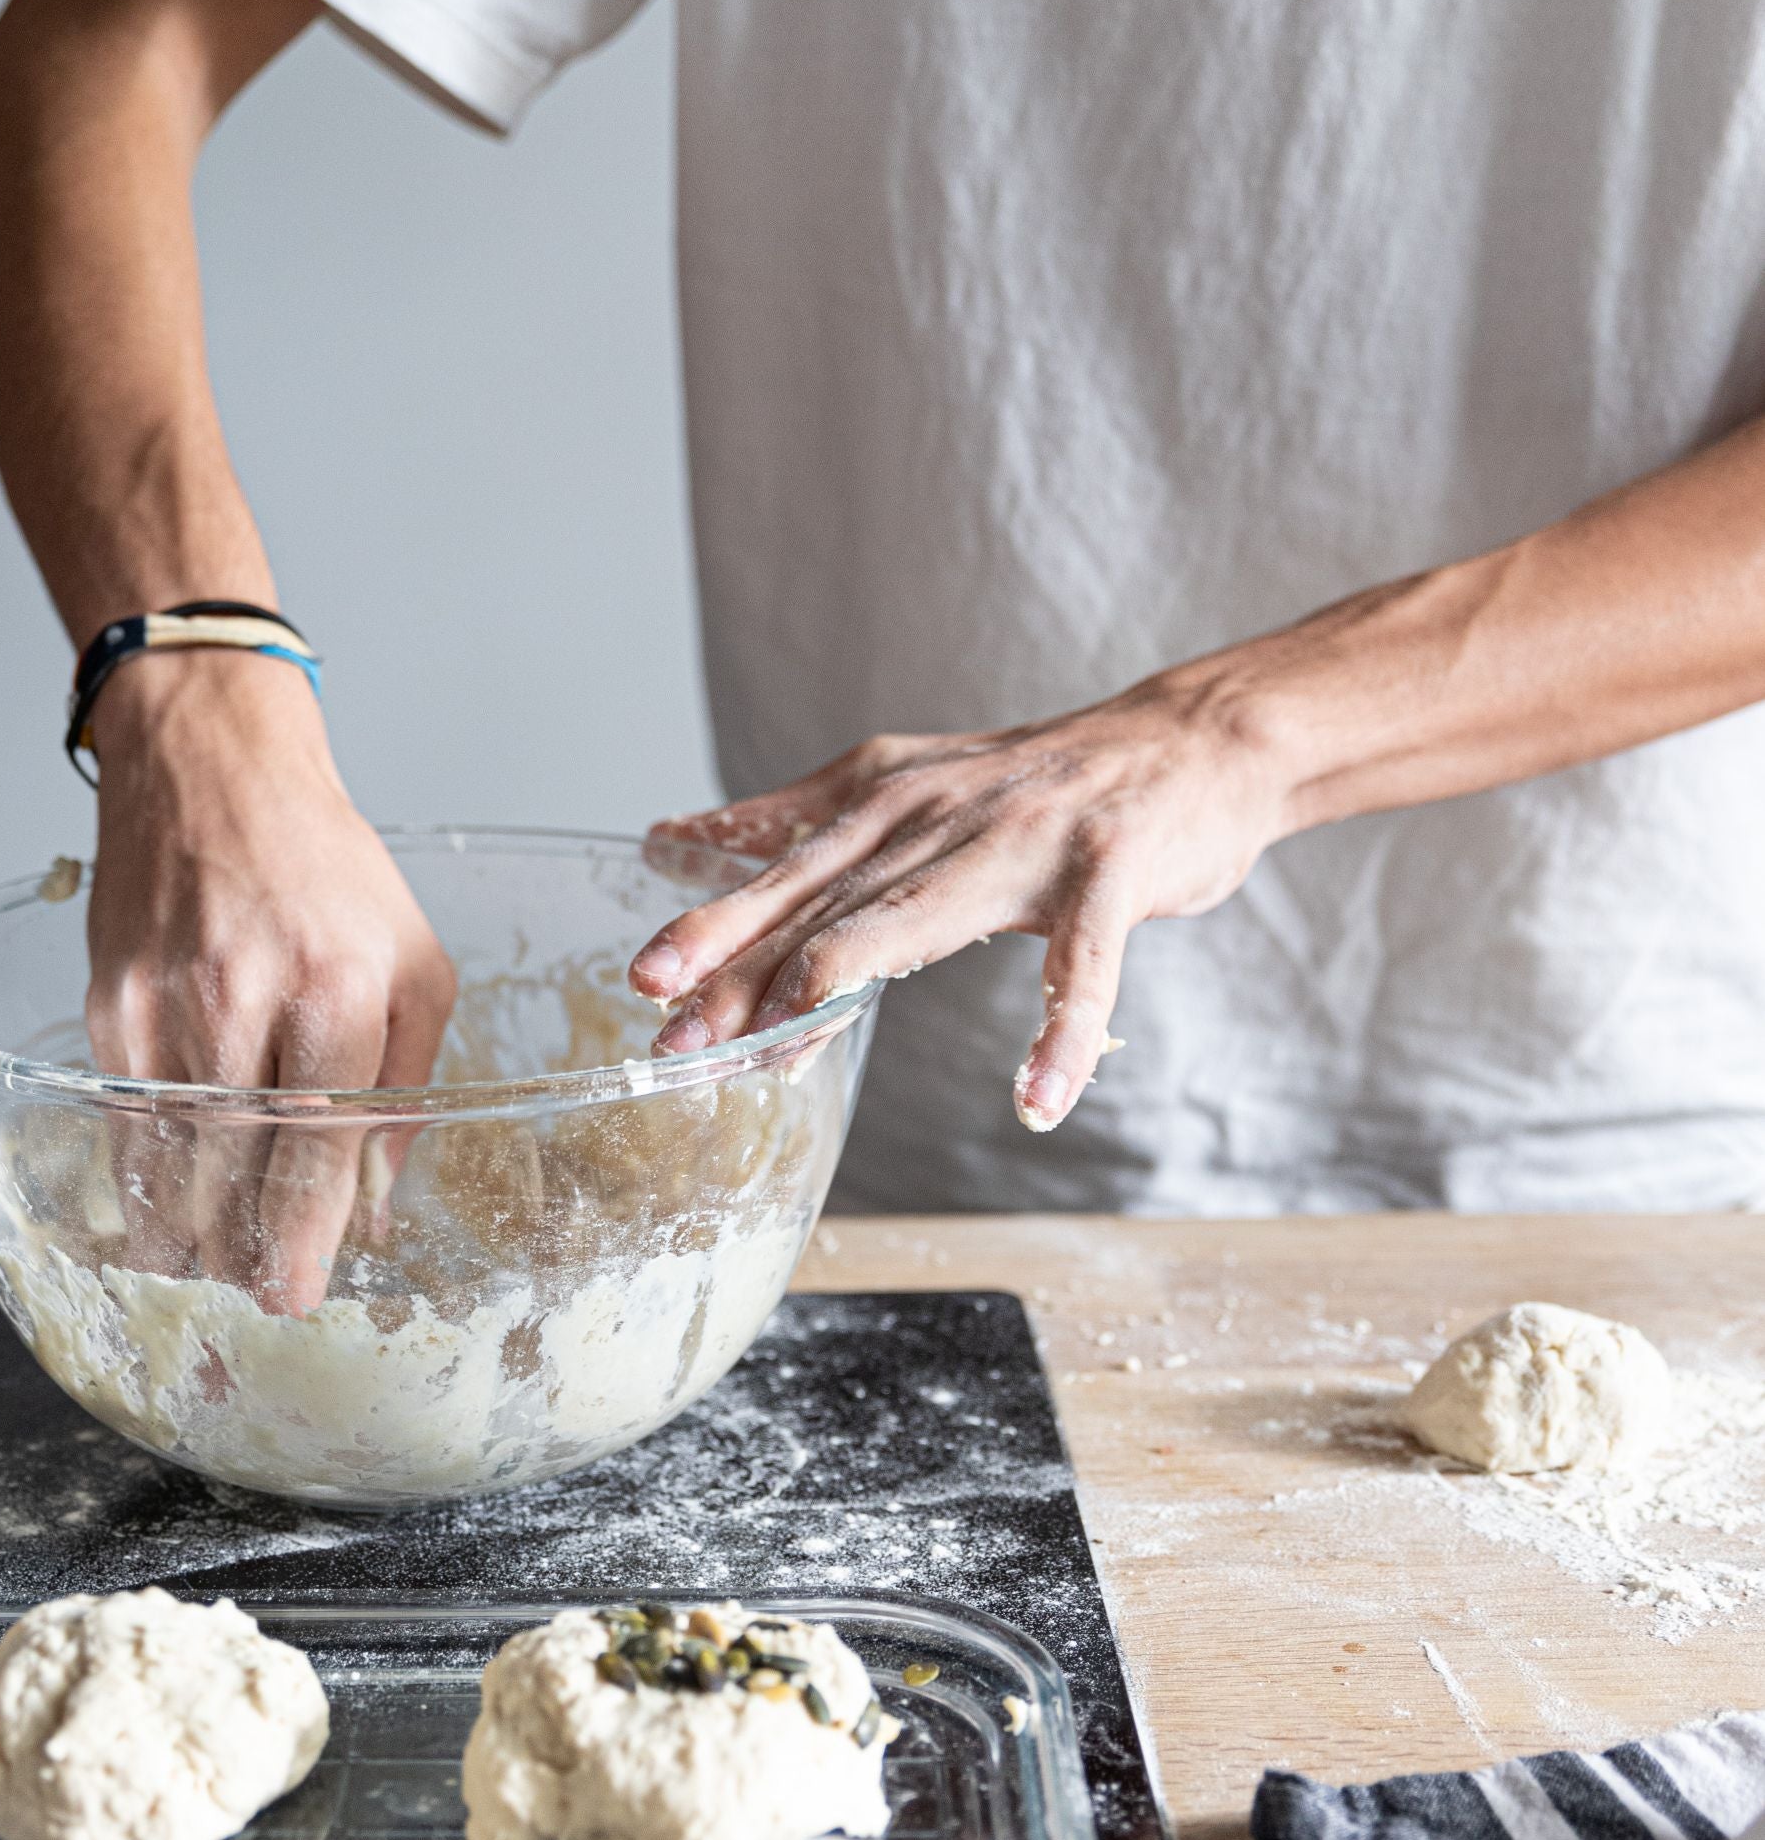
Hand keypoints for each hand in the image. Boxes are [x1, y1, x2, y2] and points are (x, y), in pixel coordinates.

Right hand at [84, 648, 456, 1310]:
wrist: (213, 772)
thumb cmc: (327, 872)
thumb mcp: (415, 966)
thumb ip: (410, 1089)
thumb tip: (378, 1206)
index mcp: (336, 992)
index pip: (317, 1145)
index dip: (301, 1236)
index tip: (294, 1295)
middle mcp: (243, 1000)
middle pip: (233, 1168)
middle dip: (242, 1250)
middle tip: (257, 1294)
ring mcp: (164, 1006)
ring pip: (169, 1157)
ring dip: (186, 1229)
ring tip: (208, 1269)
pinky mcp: (109, 1007)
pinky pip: (127, 1119)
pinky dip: (144, 1174)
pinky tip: (162, 1210)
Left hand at [629, 668, 1290, 1130]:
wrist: (1193, 740)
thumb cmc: (1044, 781)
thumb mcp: (908, 781)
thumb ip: (799, 817)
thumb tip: (683, 835)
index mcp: (888, 796)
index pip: (785, 875)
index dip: (715, 930)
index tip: (646, 984)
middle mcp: (941, 813)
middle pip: (826, 898)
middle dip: (744, 963)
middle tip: (675, 1025)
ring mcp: (1025, 840)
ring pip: (919, 915)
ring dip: (843, 978)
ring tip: (783, 1042)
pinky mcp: (1109, 872)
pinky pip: (1083, 965)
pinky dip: (1063, 1035)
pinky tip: (1040, 1099)